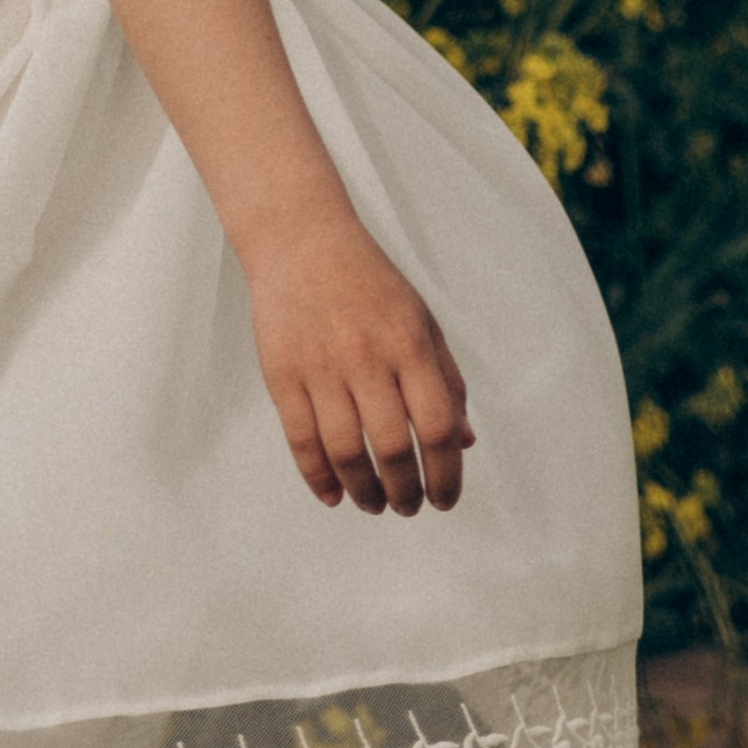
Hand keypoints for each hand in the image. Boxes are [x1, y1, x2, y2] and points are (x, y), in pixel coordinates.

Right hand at [242, 206, 475, 514]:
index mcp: (409, 343)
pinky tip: (334, 495)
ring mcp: (320, 367)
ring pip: (346, 451)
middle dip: (405, 491)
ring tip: (375, 504)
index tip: (445, 499)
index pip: (437, 425)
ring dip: (364, 491)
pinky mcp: (282, 374)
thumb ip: (446, 380)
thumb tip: (465, 442)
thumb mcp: (422, 320)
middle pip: (392, 447)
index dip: (446, 473)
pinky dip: (318, 478)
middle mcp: (367, 357)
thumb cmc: (370, 282)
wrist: (302, 240)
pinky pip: (302, 440)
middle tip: (408, 507)